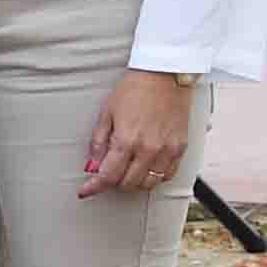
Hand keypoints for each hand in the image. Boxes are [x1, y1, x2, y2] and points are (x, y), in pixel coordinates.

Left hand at [82, 68, 197, 198]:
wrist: (165, 75)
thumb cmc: (134, 89)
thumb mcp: (107, 113)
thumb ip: (99, 142)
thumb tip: (92, 165)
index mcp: (127, 141)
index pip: (108, 176)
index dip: (94, 187)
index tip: (85, 191)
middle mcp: (148, 150)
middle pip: (128, 184)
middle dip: (113, 183)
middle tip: (107, 173)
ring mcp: (167, 150)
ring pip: (148, 184)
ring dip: (134, 182)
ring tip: (126, 171)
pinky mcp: (181, 148)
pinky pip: (167, 175)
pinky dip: (154, 177)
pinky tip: (146, 167)